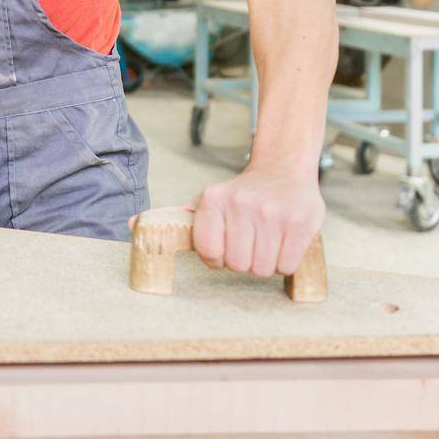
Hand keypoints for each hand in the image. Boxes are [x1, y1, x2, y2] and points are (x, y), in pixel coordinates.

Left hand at [189, 165, 324, 276]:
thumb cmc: (244, 193)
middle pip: (238, 265)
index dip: (218, 259)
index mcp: (214, 198)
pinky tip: (283, 244)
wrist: (284, 169)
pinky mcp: (300, 223)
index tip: (225, 250)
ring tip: (267, 242)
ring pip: (263, 269)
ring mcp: (272, 213)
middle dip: (244, 261)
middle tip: (250, 245)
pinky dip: (284, 263)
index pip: (209, 252)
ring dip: (265, 263)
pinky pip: (286, 267)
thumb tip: (138, 224)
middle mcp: (241, 203)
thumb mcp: (210, 199)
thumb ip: (184, 217)